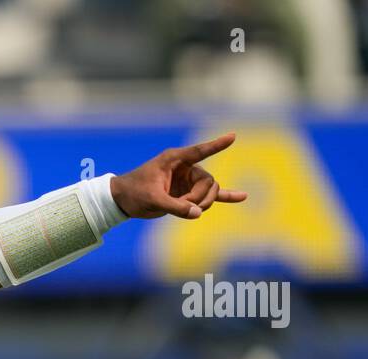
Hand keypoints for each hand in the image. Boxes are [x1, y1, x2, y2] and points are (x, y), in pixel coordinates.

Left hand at [110, 133, 246, 219]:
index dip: (216, 145)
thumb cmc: (134, 193)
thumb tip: (197, 214)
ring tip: (190, 211)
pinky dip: (224, 197)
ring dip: (203, 203)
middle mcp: (185, 168)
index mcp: (174, 160)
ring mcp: (188, 181)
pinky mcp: (188, 193)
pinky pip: (210, 194)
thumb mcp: (152, 199)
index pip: (199, 151)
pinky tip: (243, 197)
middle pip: (208, 181)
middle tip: (186, 206)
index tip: (232, 136)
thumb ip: (175, 207)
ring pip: (210, 190)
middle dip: (201, 197)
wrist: (124, 201)